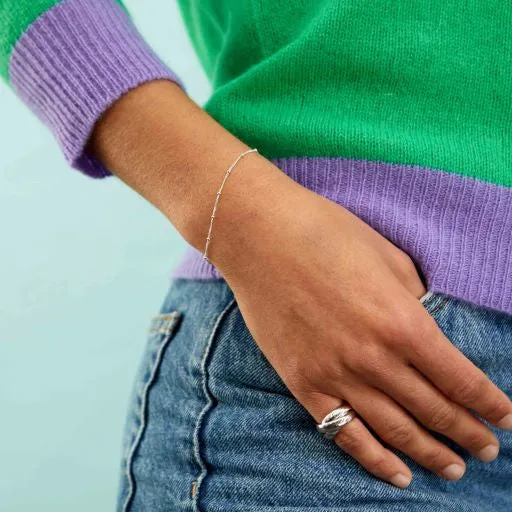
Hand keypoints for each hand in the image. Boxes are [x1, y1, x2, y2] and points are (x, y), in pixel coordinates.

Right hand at [211, 159, 511, 488]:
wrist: (260, 237)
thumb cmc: (325, 234)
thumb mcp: (387, 256)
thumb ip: (413, 298)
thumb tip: (425, 324)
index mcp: (401, 321)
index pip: (460, 378)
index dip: (488, 403)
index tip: (504, 418)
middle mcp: (373, 357)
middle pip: (433, 409)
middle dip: (468, 432)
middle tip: (488, 449)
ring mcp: (335, 374)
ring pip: (395, 430)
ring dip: (430, 453)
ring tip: (455, 469)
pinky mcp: (302, 383)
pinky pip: (344, 432)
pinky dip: (375, 459)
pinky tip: (398, 474)